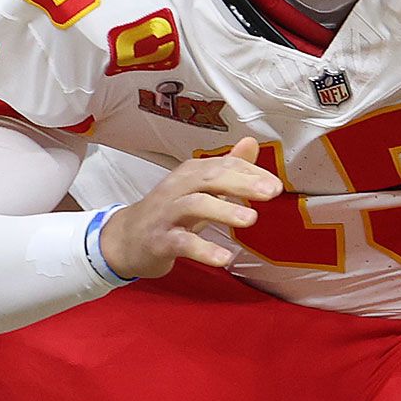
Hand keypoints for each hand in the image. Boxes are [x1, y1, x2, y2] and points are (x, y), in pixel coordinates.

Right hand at [97, 140, 280, 278]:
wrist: (125, 239)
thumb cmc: (168, 212)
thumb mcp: (197, 187)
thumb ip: (226, 167)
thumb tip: (251, 143)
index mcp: (189, 174)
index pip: (221, 165)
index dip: (249, 171)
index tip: (275, 184)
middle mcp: (178, 188)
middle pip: (208, 178)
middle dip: (241, 182)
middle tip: (271, 191)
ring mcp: (167, 214)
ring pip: (195, 205)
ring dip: (224, 210)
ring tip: (250, 219)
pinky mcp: (160, 240)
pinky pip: (182, 242)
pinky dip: (204, 250)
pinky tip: (225, 257)